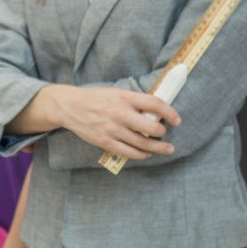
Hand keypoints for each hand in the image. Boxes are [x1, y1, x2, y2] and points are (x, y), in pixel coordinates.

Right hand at [40, 84, 177, 159]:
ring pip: (143, 143)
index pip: (154, 104)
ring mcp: (112, 129)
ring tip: (167, 148)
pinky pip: (129, 153)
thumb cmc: (95, 98)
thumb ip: (134, 101)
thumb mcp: (116, 92)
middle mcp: (120, 113)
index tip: (176, 119)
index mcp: (124, 97)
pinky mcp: (106, 142)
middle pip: (152, 128)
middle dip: (162, 132)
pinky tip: (147, 153)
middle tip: (165, 133)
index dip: (169, 113)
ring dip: (158, 147)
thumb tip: (156, 111)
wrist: (70, 106)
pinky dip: (142, 154)